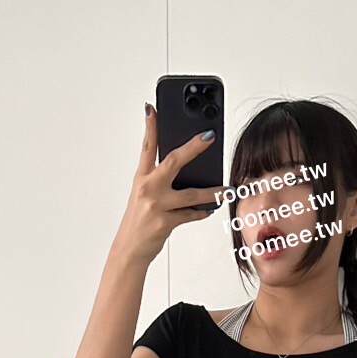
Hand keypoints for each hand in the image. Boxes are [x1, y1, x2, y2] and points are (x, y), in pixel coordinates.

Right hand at [113, 105, 227, 265]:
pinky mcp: (165, 222)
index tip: (153, 108)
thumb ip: (160, 179)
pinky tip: (211, 210)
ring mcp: (156, 205)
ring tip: (227, 189)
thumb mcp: (144, 195)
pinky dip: (202, 213)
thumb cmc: (139, 221)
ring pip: (191, 194)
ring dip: (213, 192)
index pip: (147, 147)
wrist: (129, 249)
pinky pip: (191, 215)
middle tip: (209, 136)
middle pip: (173, 161)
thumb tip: (184, 167)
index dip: (150, 126)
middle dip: (193, 147)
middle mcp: (148, 188)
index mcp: (142, 178)